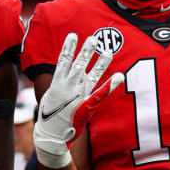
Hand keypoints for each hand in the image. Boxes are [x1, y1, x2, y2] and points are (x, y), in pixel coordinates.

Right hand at [34, 32, 122, 167]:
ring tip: (108, 51)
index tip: (73, 35)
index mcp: (58, 83)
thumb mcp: (49, 95)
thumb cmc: (49, 115)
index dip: (69, 47)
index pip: (64, 60)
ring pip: (92, 74)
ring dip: (100, 62)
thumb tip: (62, 71)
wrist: (51, 135)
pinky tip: (120, 76)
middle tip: (93, 39)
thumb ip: (59, 82)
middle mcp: (69, 86)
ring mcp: (80, 95)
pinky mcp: (88, 105)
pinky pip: (102, 93)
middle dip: (86, 50)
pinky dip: (112, 84)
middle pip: (79, 63)